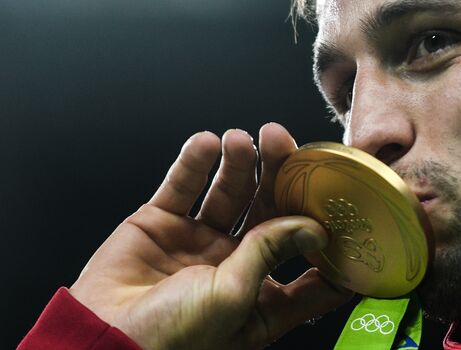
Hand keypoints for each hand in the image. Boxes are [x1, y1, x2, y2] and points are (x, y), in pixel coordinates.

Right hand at [69, 123, 352, 349]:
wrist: (101, 336)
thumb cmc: (171, 338)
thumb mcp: (234, 296)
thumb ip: (270, 252)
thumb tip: (312, 226)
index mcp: (261, 297)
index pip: (310, 271)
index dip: (331, 244)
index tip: (350, 211)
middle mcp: (235, 265)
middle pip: (269, 212)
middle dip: (277, 176)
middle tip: (282, 143)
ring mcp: (199, 240)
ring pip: (228, 191)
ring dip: (238, 162)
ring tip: (241, 140)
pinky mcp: (163, 222)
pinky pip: (183, 185)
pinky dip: (195, 161)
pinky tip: (207, 143)